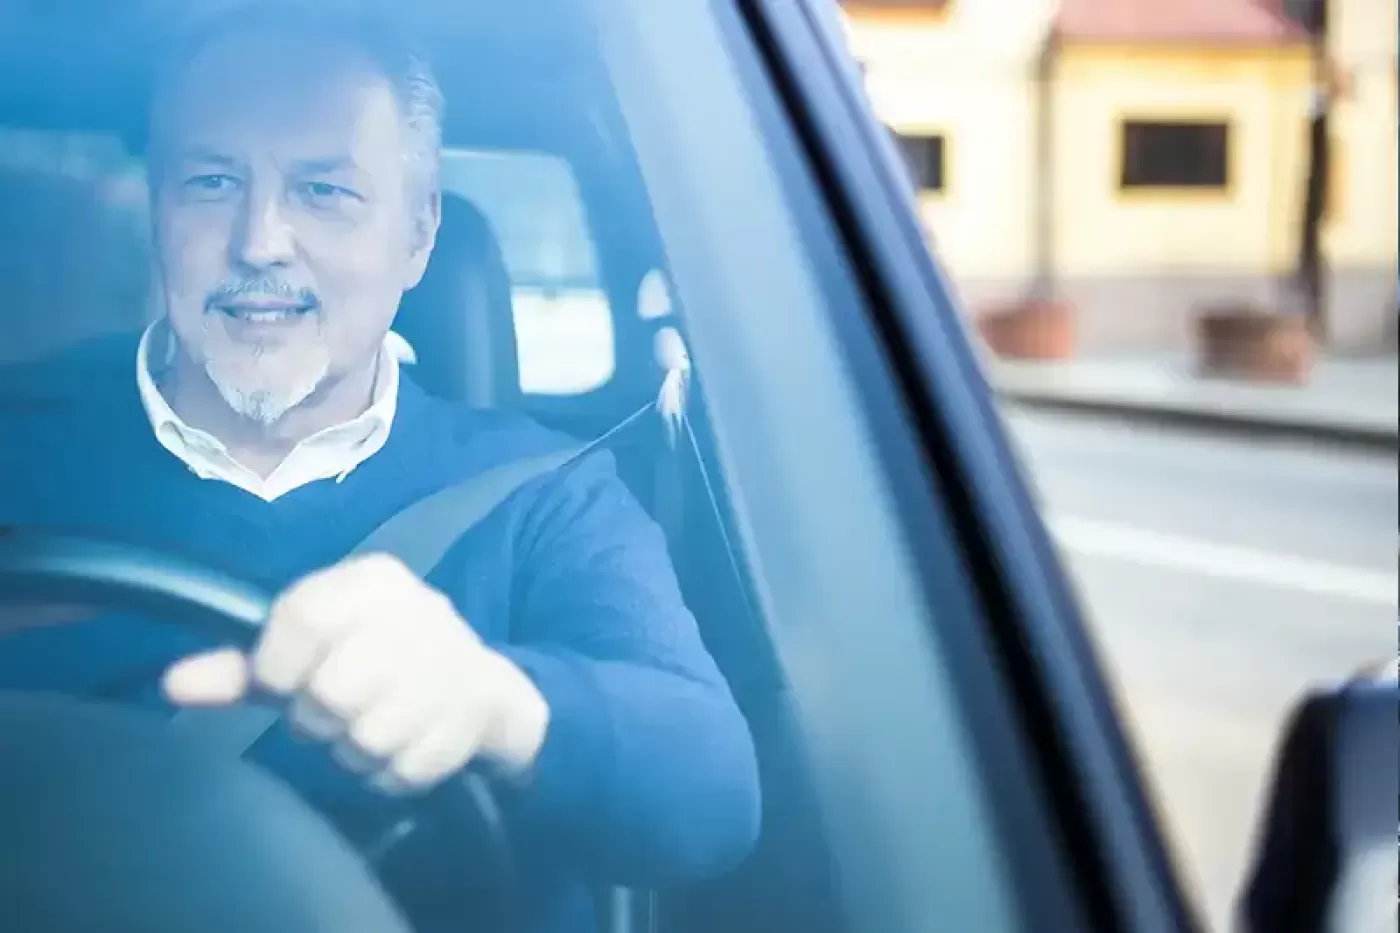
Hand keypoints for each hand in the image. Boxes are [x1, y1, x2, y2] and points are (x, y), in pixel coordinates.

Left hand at [162, 554, 549, 792]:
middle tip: (332, 711)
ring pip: (369, 739)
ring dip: (355, 751)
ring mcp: (454, 662)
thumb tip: (171, 685)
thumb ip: (239, 668)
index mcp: (372, 581)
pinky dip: (393, 772)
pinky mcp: (476, 712)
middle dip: (319, 718)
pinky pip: (406, 769)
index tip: (283, 682)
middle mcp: (418, 610)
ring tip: (365, 730)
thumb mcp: (307, 648)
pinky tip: (402, 747)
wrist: (473, 681)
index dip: (279, 665)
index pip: (303, 617)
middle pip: (332, 691)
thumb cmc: (368, 657)